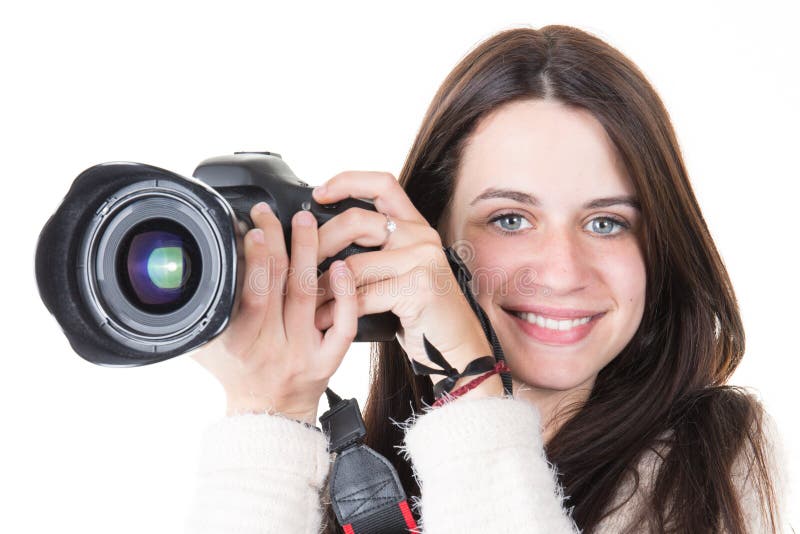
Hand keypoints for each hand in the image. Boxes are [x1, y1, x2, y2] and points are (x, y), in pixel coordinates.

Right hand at [191, 202, 358, 424]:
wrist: (268, 414)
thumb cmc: (236, 374)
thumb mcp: (205, 347)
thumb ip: (195, 314)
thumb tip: (174, 275)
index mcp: (240, 343)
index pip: (249, 294)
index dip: (252, 258)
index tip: (251, 228)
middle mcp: (273, 347)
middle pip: (280, 285)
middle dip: (277, 242)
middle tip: (275, 214)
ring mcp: (304, 353)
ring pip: (309, 294)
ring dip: (308, 253)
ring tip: (305, 222)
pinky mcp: (329, 359)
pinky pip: (343, 325)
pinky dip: (344, 294)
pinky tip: (341, 266)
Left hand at [312, 172, 502, 398]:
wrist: (455, 346)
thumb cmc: (420, 311)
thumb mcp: (400, 271)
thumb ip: (374, 250)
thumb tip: (321, 239)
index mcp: (414, 225)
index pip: (382, 184)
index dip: (348, 181)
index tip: (318, 193)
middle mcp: (421, 236)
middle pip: (358, 220)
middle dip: (319, 241)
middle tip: (298, 261)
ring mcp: (423, 260)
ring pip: (354, 264)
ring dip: (322, 285)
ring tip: (304, 300)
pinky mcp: (419, 288)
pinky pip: (363, 295)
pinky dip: (337, 310)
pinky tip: (322, 320)